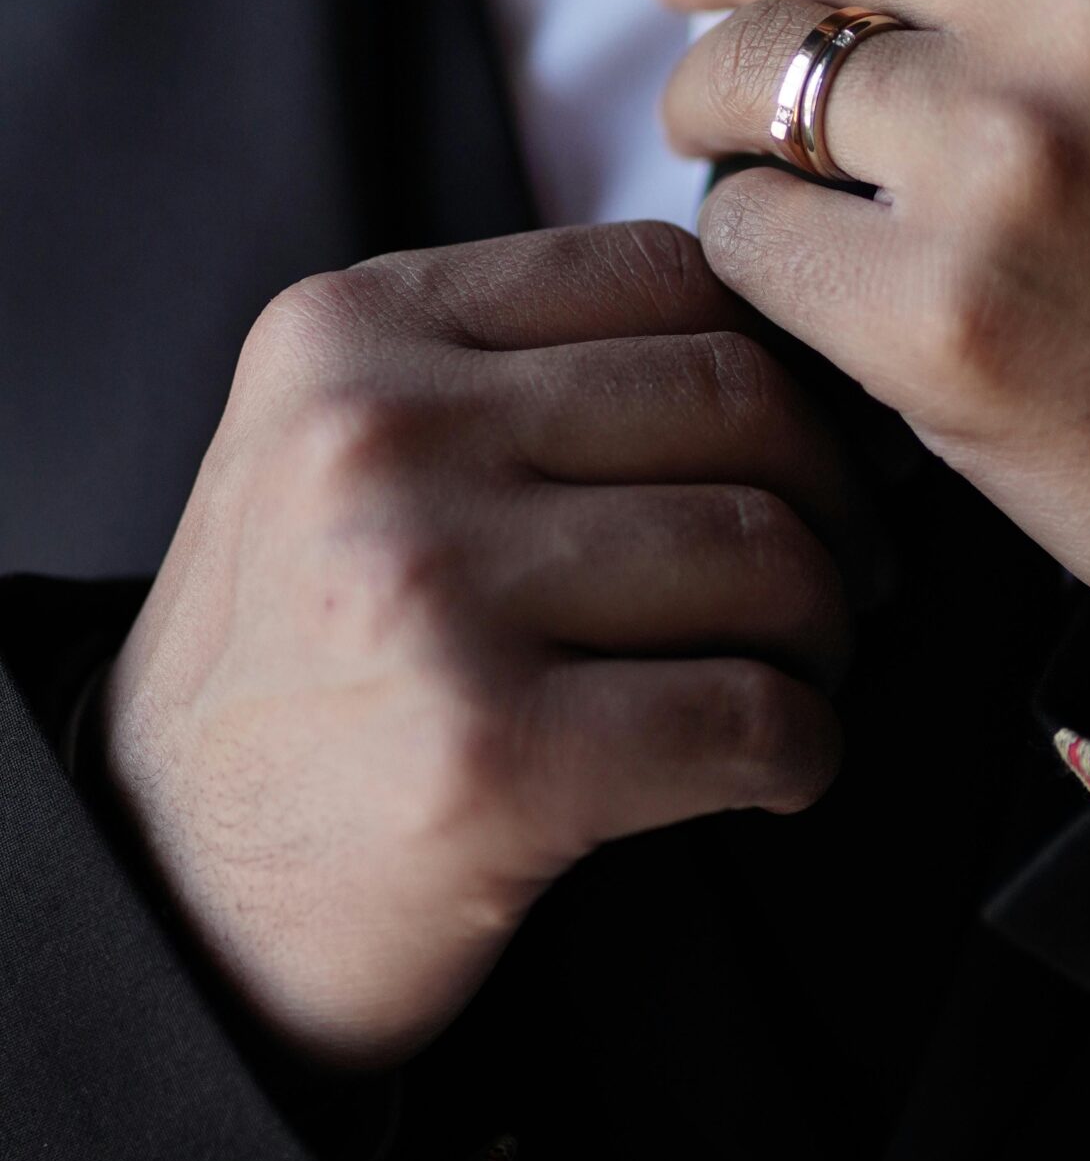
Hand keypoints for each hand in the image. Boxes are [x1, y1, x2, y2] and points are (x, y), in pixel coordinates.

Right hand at [103, 223, 856, 1067]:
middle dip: (834, 497)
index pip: (664, 272)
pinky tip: (779, 764)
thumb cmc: (297, 664)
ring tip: (803, 672)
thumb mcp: (337, 448)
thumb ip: (510, 370)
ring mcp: (430, 593)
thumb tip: (777, 356)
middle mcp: (380, 436)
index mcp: (353, 330)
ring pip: (760, 553)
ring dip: (825, 631)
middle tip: (845, 574)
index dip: (781, 362)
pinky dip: (803, 746)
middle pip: (734, 400)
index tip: (810, 448)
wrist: (172, 887)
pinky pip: (749, 714)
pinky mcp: (491, 757)